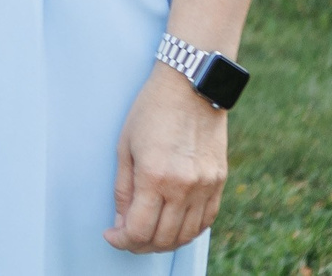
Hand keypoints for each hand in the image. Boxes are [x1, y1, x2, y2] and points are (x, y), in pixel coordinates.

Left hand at [108, 63, 227, 252]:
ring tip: (148, 234)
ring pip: (186, 235)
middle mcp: (183, 187)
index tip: (112, 235)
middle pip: (163, 239)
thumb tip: (122, 222)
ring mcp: (205, 186)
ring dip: (165, 242)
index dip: (122, 240)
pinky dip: (188, 231)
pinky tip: (174, 226)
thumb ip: (123, 189)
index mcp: (154, 176)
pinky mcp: (219, 181)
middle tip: (127, 237)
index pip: (139, 230)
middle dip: (140, 245)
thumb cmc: (151, 110)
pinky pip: (206, 220)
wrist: (191, 86)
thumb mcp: (125, 146)